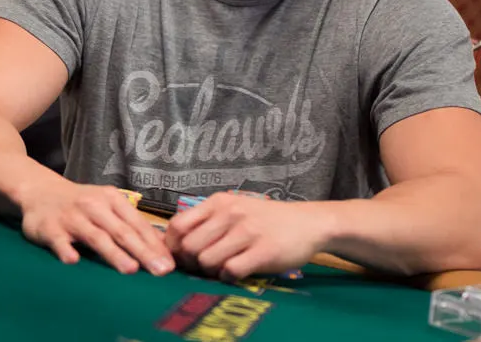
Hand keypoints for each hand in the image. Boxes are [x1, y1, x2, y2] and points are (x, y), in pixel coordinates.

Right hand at [19, 181, 173, 275]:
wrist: (41, 191)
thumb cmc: (82, 204)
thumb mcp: (108, 206)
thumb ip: (130, 225)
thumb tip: (162, 248)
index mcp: (112, 200)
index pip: (137, 224)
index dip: (155, 245)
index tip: (170, 264)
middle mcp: (94, 206)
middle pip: (122, 232)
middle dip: (143, 252)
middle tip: (159, 270)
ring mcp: (72, 217)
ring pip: (96, 236)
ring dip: (114, 253)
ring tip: (130, 269)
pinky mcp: (50, 228)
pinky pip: (59, 240)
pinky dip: (66, 250)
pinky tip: (74, 261)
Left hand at [164, 193, 328, 280]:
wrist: (308, 223)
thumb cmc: (265, 220)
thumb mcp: (234, 209)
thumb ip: (207, 221)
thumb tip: (174, 245)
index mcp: (219, 202)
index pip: (177, 226)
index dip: (173, 247)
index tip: (182, 257)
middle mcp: (230, 213)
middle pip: (189, 247)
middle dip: (191, 263)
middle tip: (204, 267)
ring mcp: (247, 231)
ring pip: (207, 261)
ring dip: (211, 272)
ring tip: (223, 268)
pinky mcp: (263, 251)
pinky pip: (230, 271)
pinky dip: (229, 277)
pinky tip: (238, 272)